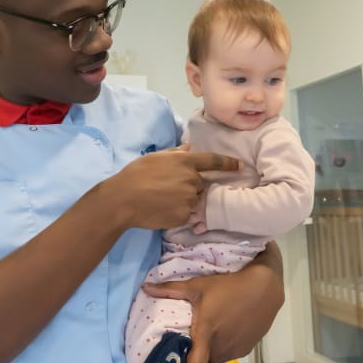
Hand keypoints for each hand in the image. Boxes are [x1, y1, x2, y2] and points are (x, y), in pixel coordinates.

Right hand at [104, 146, 238, 230]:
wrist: (123, 200)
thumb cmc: (135, 175)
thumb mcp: (154, 157)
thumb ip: (175, 153)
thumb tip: (188, 147)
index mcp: (185, 162)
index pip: (213, 161)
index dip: (228, 163)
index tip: (239, 165)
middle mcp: (191, 180)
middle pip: (200, 184)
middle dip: (189, 186)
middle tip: (167, 188)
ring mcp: (189, 199)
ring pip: (193, 200)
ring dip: (183, 200)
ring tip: (161, 200)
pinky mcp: (183, 216)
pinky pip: (185, 214)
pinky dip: (177, 213)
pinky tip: (161, 209)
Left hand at [142, 243, 283, 362]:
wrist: (265, 287)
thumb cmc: (228, 286)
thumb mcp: (198, 286)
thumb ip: (170, 290)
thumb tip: (144, 287)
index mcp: (206, 336)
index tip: (177, 362)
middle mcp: (221, 349)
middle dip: (195, 358)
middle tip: (189, 343)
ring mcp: (236, 350)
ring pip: (217, 360)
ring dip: (211, 352)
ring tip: (209, 333)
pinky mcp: (248, 348)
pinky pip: (230, 354)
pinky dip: (225, 347)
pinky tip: (226, 330)